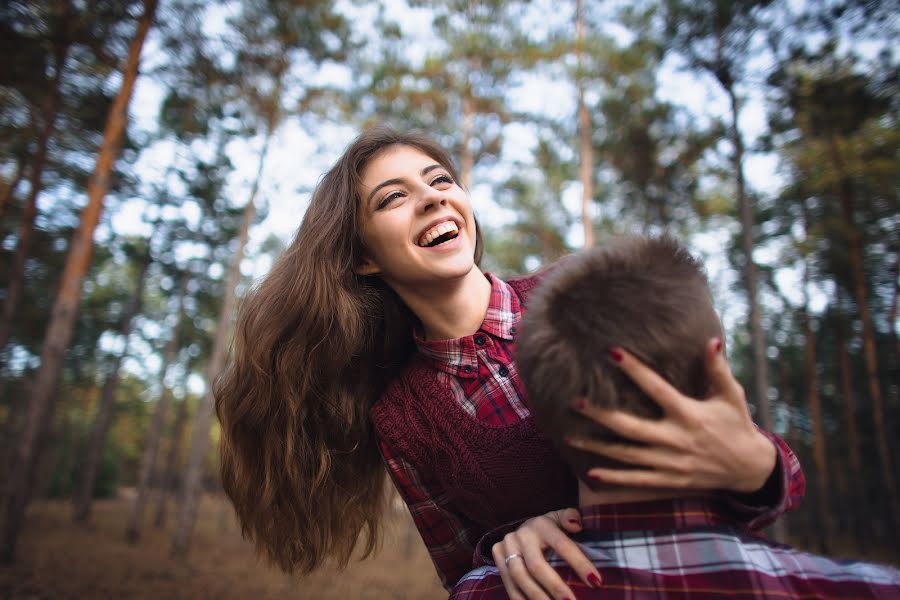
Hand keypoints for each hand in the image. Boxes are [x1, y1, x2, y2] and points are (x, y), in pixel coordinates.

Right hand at [491, 508, 600, 599]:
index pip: (562, 545)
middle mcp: (522, 535)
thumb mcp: (560, 519)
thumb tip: (576, 525)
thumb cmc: (549, 529)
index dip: (579, 563)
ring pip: (520, 577)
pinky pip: (509, 586)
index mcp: (542, 525)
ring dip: (538, 597)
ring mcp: (507, 547)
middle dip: (555, 587)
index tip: (595, 582)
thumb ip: (571, 517)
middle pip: (537, 565)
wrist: (520, 531)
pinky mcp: (497, 558)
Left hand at [566, 338, 775, 493]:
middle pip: (631, 428)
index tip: (612, 352)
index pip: (656, 388)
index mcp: (689, 415)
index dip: (635, 370)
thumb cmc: (737, 425)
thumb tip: (711, 340)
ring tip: (569, 437)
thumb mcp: (731, 396)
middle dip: (602, 416)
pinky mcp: (669, 480)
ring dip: (598, 447)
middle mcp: (676, 440)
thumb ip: (717, 369)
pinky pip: (637, 481)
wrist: (749, 469)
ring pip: (628, 456)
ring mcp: (670, 463)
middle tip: (576, 402)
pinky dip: (614, 479)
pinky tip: (591, 474)